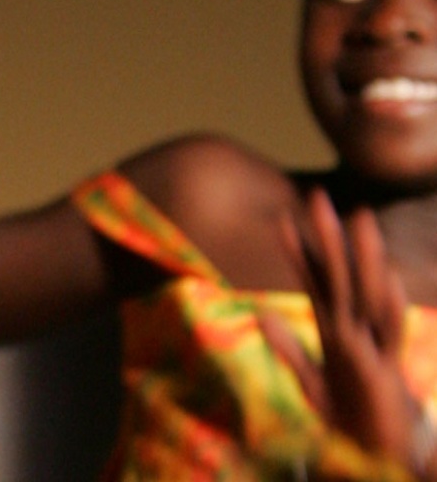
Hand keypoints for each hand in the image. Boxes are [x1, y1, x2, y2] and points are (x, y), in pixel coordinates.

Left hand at [261, 189, 434, 478]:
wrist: (377, 456)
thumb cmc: (350, 417)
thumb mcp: (312, 382)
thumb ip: (289, 349)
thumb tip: (261, 314)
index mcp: (335, 331)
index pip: (315, 282)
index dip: (300, 251)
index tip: (281, 217)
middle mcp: (356, 330)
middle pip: (340, 275)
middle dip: (329, 237)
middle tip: (316, 194)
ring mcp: (373, 346)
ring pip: (368, 294)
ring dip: (364, 257)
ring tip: (359, 217)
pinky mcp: (385, 371)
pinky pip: (389, 333)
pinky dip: (389, 306)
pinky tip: (388, 277)